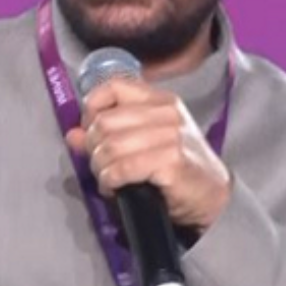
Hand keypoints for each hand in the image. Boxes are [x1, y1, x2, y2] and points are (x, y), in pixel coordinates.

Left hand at [66, 78, 231, 231]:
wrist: (213, 197)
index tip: (91, 132)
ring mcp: (170, 136)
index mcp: (160, 100)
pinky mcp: (171, 162)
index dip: (91, 110)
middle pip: (104, 122)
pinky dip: (110, 182)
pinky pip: (122, 168)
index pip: (112, 88)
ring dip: (100, 168)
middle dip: (93, 148)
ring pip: (110, 147)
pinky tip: (115, 189)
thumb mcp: (142, 143)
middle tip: (101, 165)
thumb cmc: (177, 168)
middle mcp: (166, 113)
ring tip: (108, 179)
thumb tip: (72, 135)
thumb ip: (106, 135)